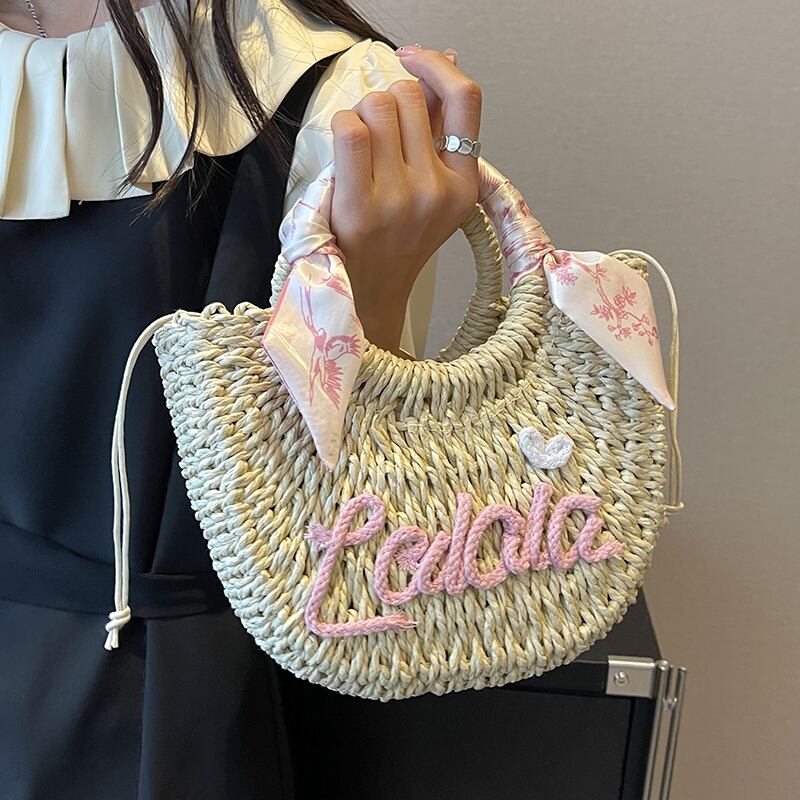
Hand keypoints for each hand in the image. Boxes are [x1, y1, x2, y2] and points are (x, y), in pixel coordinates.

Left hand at [329, 45, 482, 352]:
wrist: (372, 291)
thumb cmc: (398, 238)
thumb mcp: (436, 190)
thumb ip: (440, 130)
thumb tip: (449, 62)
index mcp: (463, 185)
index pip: (466, 99)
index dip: (436, 66)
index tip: (412, 58)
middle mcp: (437, 191)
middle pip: (407, 95)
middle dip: (386, 101)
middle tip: (377, 134)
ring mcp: (400, 200)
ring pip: (377, 106)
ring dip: (362, 115)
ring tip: (361, 150)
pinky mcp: (361, 207)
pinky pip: (350, 130)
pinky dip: (341, 125)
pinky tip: (344, 149)